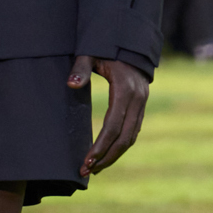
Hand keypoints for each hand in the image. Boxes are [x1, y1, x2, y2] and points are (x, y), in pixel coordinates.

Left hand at [71, 56, 147, 177]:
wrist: (130, 39)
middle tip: (87, 172)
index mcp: (125, 90)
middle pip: (125, 138)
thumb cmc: (106, 47)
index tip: (86, 162)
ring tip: (96, 168)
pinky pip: (134, 130)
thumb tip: (70, 85)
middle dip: (107, 158)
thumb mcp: (92, 54)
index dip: (100, 147)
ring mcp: (142, 102)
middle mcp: (137, 99)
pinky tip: (109, 153)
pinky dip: (122, 144)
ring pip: (132, 137)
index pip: (113, 127)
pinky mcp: (141, 104)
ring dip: (115, 155)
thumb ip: (81, 68)